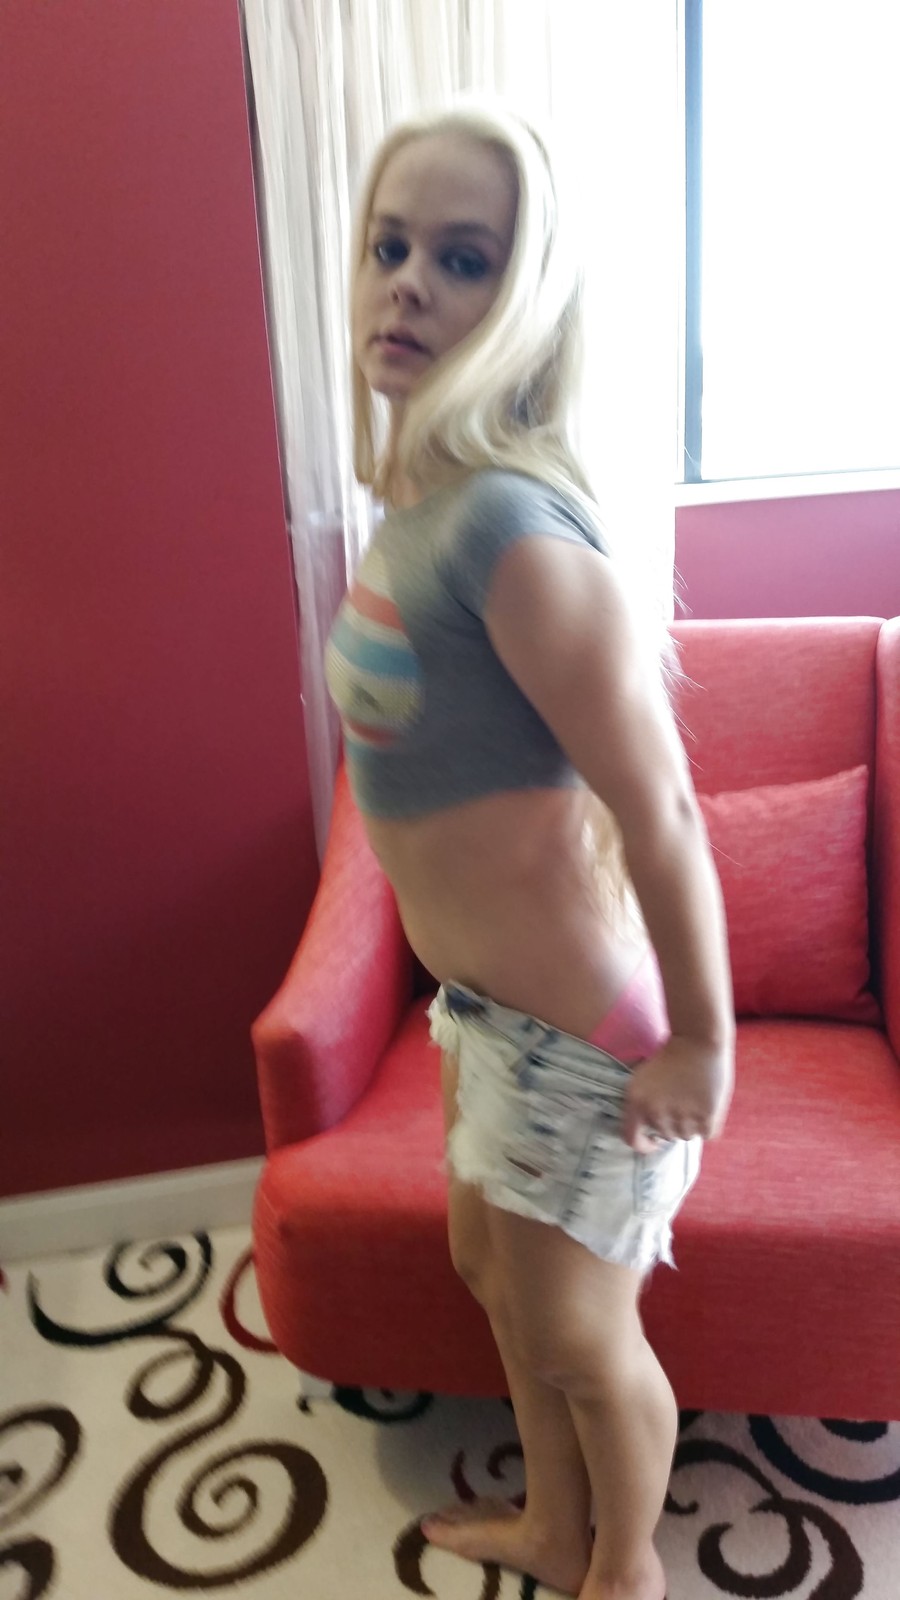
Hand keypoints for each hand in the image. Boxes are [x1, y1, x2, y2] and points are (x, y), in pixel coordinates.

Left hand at [622, 1035, 733, 1153]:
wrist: (698, 1038)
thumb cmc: (671, 1055)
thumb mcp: (643, 1078)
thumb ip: (642, 1105)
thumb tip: (650, 1134)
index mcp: (636, 1102)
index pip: (632, 1139)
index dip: (643, 1144)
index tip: (653, 1141)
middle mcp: (657, 1113)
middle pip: (666, 1135)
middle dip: (672, 1124)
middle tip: (681, 1104)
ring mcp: (682, 1116)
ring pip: (687, 1136)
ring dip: (691, 1124)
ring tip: (694, 1101)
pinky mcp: (706, 1116)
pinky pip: (706, 1134)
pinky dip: (708, 1124)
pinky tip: (707, 1105)